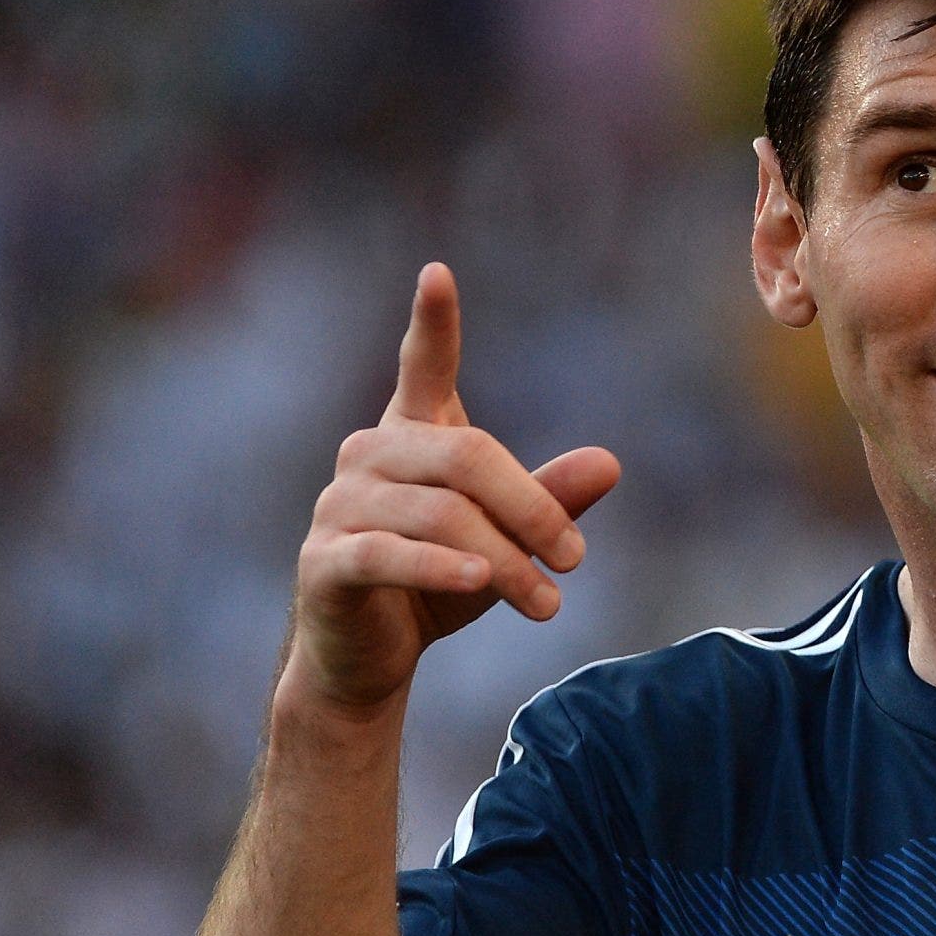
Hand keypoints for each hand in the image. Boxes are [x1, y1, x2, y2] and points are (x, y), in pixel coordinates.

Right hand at [283, 263, 620, 716]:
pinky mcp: (325, 562)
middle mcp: (368, 456)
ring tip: (549, 604)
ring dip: (505, 562)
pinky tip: (479, 584)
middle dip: (531, 508)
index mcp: (411, 436)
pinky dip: (439, 569)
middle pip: (466, 456)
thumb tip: (610, 463)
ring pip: (441, 515)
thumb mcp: (504, 543)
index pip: (422, 367)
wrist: (368, 661)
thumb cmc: (437, 587)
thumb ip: (548, 502)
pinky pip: (389, 555)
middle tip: (576, 559)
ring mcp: (339, 506)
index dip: (432, 323)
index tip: (438, 274)